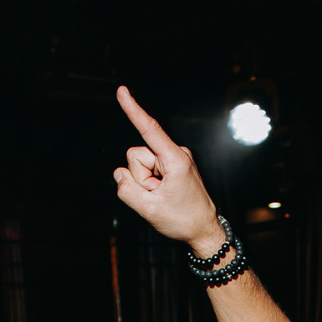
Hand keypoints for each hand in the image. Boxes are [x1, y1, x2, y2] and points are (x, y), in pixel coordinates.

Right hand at [113, 86, 225, 253]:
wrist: (203, 229)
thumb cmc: (182, 220)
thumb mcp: (148, 209)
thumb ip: (126, 189)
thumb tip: (119, 175)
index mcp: (175, 159)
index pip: (149, 129)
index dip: (133, 109)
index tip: (122, 91)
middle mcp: (176, 153)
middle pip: (136, 156)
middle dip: (139, 178)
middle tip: (157, 196)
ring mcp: (174, 159)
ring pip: (140, 164)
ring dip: (145, 183)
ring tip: (162, 196)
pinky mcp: (171, 165)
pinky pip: (148, 170)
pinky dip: (150, 183)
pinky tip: (163, 194)